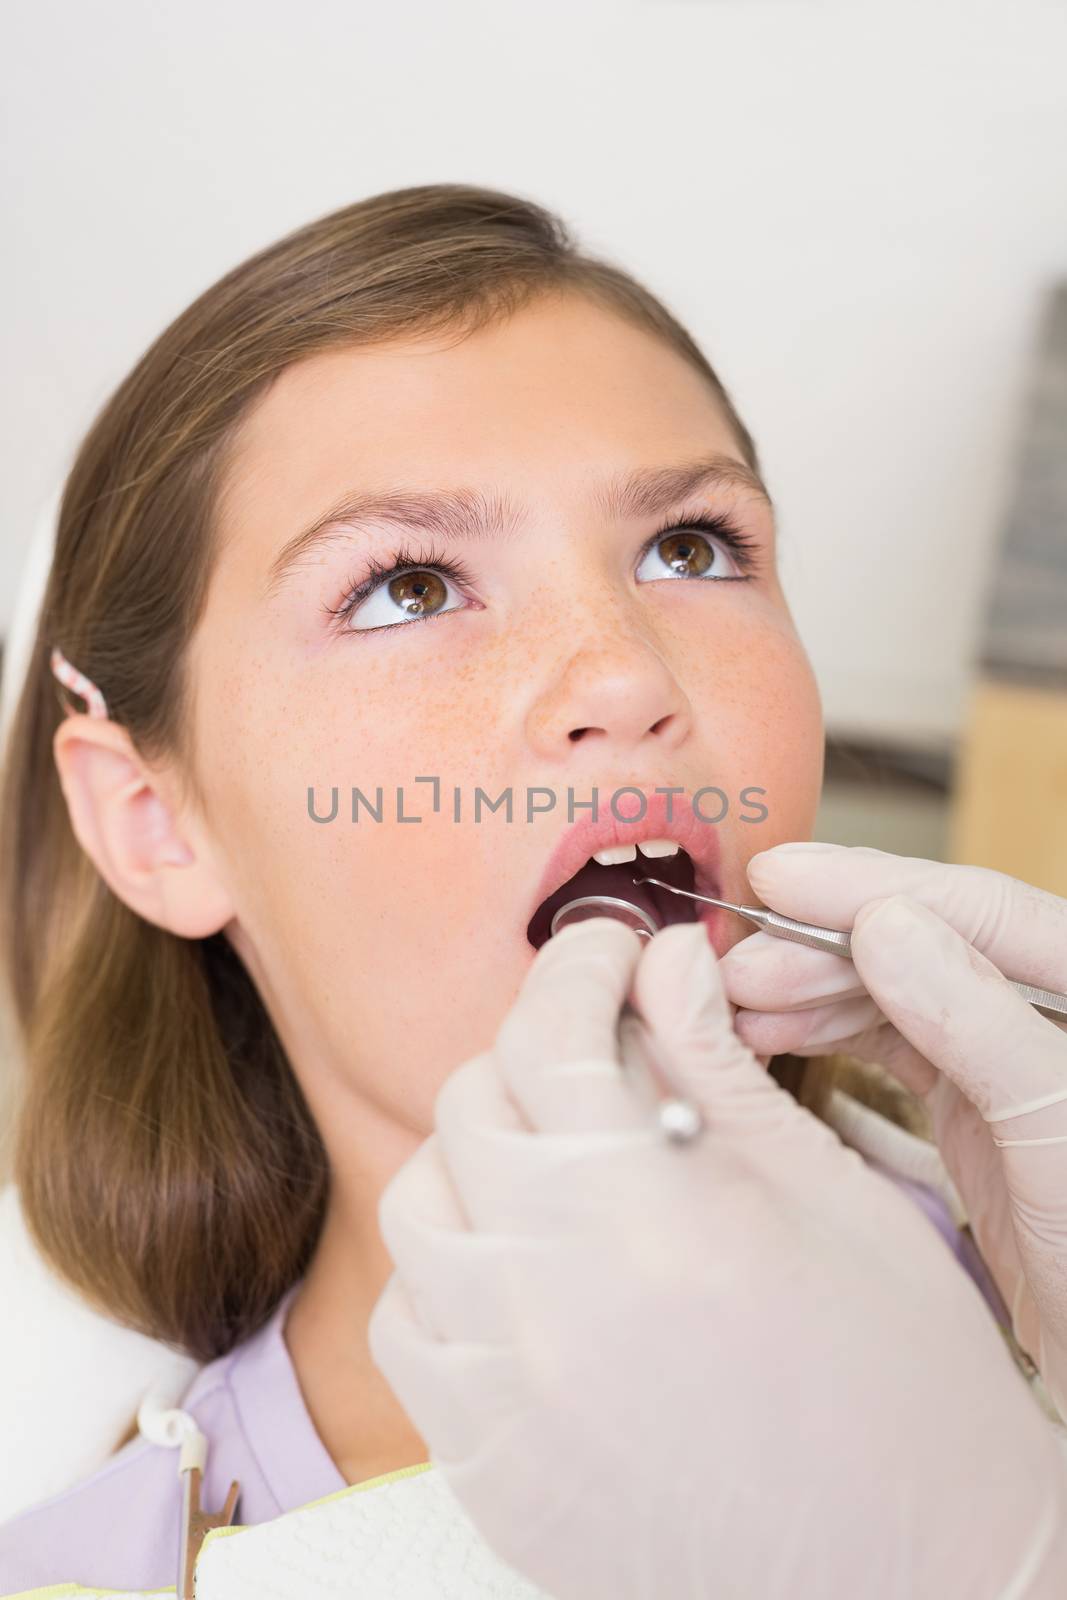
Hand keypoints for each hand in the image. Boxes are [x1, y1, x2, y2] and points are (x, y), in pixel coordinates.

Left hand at [368, 918, 1066, 1599]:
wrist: (912, 1575)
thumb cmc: (898, 1380)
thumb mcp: (824, 1191)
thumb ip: (716, 1061)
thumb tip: (664, 961)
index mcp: (646, 1209)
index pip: (551, 1031)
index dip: (581, 964)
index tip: (612, 953)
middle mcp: (546, 1293)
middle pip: (473, 1105)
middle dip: (537, 1054)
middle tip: (602, 1059)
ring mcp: (500, 1389)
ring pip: (420, 1207)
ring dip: (481, 1159)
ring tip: (559, 1163)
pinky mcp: (483, 1464)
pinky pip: (407, 1325)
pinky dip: (449, 1272)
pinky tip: (521, 1268)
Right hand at [720, 841, 1066, 1418]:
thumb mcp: (1056, 1130)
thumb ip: (980, 1023)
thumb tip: (884, 924)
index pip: (976, 908)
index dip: (869, 884)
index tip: (777, 876)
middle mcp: (1046, 1007)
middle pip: (924, 944)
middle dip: (824, 947)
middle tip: (736, 966)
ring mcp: (1009, 1057)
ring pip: (898, 993)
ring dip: (812, 991)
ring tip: (735, 1002)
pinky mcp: (977, 1108)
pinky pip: (892, 1046)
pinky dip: (827, 1035)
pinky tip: (770, 1033)